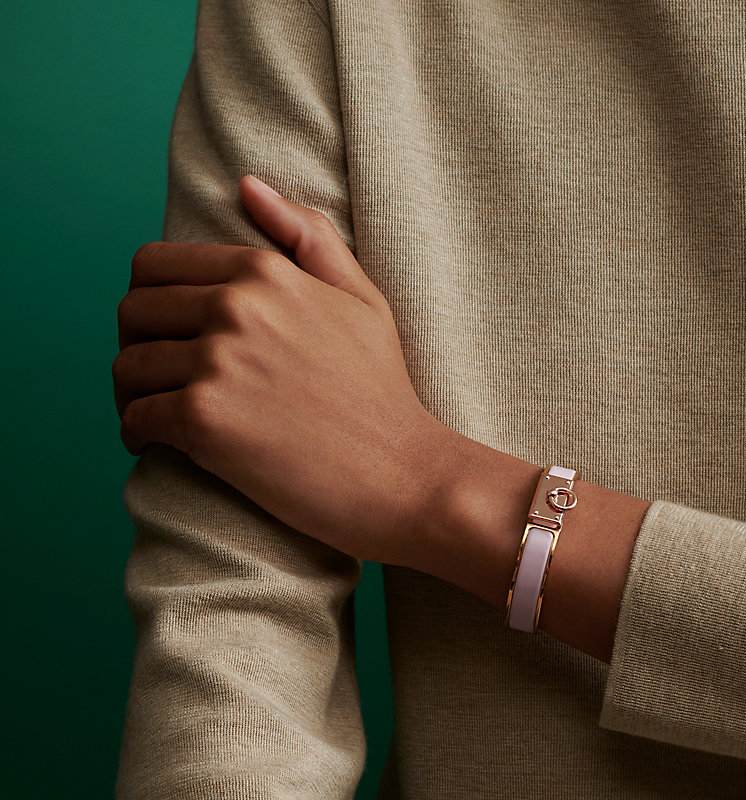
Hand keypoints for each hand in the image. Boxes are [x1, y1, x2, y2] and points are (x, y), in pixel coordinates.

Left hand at [112, 175, 454, 564]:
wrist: (402, 472)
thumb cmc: (382, 390)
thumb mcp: (362, 298)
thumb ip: (309, 235)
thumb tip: (247, 185)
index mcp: (265, 273)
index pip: (154, 266)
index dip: (148, 300)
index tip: (161, 333)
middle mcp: (234, 308)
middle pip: (131, 312)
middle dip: (134, 344)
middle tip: (154, 376)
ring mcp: (217, 363)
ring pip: (126, 367)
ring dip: (130, 393)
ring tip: (152, 411)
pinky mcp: (205, 421)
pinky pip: (136, 418)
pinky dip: (136, 433)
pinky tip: (154, 442)